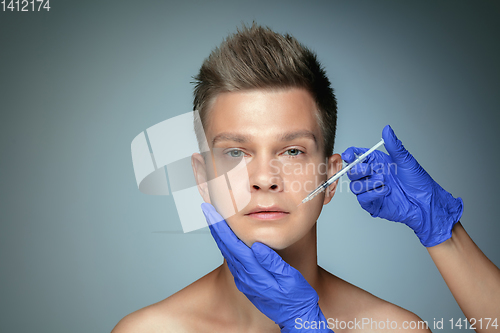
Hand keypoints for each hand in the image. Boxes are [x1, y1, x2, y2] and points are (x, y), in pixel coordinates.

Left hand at [201, 203, 331, 331]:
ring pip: (227, 253)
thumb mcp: (290, 279)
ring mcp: (244, 281)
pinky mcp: (247, 283)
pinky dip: (227, 245)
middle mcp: (245, 277)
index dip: (220, 226)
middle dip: (215, 226)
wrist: (297, 318)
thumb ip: (273, 263)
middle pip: (225, 247)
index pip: (232, 245)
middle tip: (206, 208)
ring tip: (215, 218)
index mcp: (254, 273)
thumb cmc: (297, 298)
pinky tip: (228, 238)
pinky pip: (233, 260)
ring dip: (220, 235)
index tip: (211, 211)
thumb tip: (256, 245)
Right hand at [341, 125, 463, 246]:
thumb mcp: (405, 160)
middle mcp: (372, 176)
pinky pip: (362, 199)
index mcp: (377, 163)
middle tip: (370, 170)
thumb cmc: (418, 182)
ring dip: (368, 183)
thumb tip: (387, 130)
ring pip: (355, 186)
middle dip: (358, 170)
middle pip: (352, 172)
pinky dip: (372, 194)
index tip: (349, 156)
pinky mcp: (373, 204)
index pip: (357, 157)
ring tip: (384, 181)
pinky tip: (385, 191)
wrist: (425, 203)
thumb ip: (394, 145)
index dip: (350, 155)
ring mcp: (371, 190)